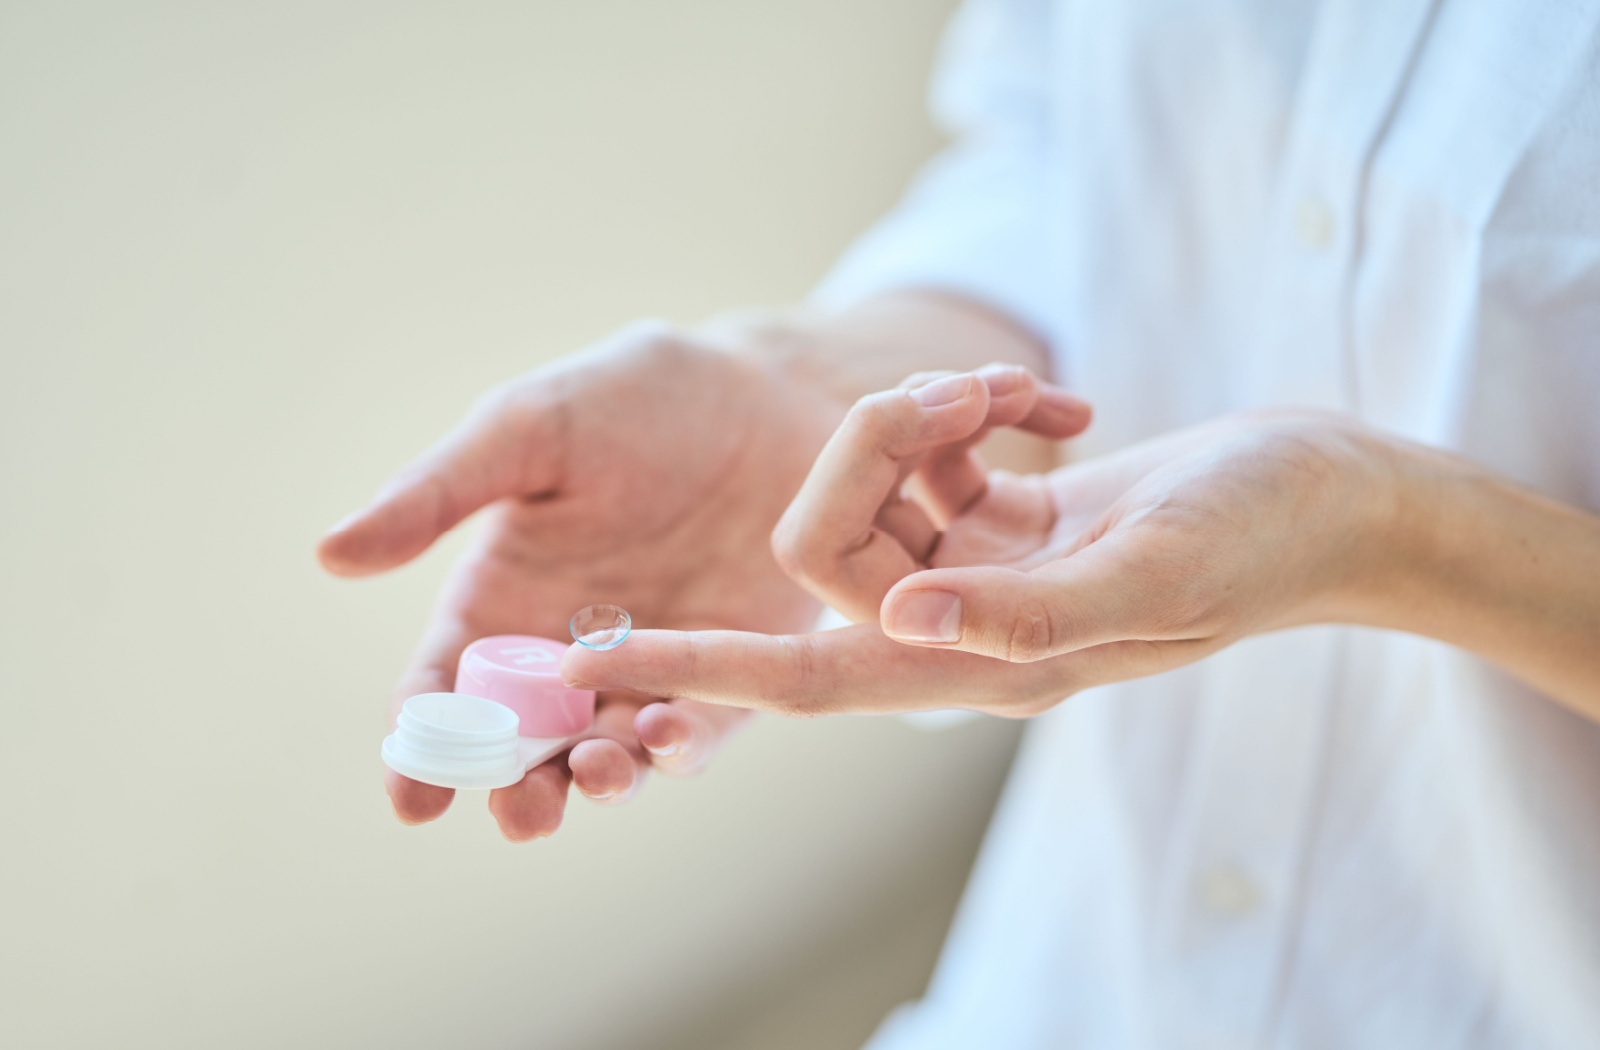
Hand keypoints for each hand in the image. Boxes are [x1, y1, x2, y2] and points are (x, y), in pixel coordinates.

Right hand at [318, 321, 842, 838]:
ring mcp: (648, 668)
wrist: (767, 390)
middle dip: (516, 790)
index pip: (445, 693)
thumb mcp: (527, 432)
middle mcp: (566, 651)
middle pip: (524, 749)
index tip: (414, 795)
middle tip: (521, 810)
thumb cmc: (633, 398)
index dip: (422, 750)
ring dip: (597, 782)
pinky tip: (668, 735)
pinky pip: (697, 730)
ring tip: (596, 775)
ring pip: (608, 755)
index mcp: (500, 601)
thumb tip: (328, 553)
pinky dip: (678, 747)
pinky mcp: (731, 672)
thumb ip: (436, 495)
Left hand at [561, 369, 1398, 715]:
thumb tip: (895, 620)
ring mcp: (979, 574)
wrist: (1327, 497)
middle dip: (866, 453)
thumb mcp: (1150, 573)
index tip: (598, 662)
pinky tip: (1037, 401)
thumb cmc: (1261, 541)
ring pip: (872, 492)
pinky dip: (963, 413)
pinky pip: (929, 461)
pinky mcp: (1003, 521)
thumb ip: (1022, 613)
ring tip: (1009, 391)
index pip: (806, 679)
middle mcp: (963, 627)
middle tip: (954, 396)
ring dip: (920, 420)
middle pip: (830, 549)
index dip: (701, 672)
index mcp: (984, 665)